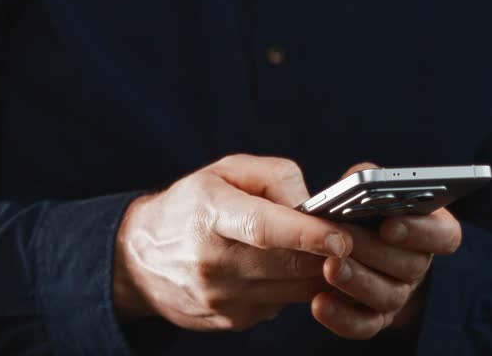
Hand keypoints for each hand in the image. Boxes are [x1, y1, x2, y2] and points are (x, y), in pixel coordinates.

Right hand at [113, 154, 352, 331]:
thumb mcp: (226, 171)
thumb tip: (313, 204)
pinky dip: (295, 287)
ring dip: (319, 272)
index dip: (306, 233)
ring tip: (326, 251)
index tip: (341, 236)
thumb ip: (276, 177)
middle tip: (352, 238)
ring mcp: (223, 298)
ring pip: (294, 290)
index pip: (262, 228)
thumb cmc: (191, 205)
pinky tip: (286, 269)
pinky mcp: (232, 321)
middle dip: (328, 254)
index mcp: (211, 214)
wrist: (139, 258)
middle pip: (288, 264)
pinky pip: (282, 305)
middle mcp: (214, 261)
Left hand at [310, 163, 462, 338]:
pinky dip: (342, 317)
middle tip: (344, 240)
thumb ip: (364, 176)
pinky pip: (363, 326)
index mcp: (425, 228)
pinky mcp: (372, 319)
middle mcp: (417, 264)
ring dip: (358, 281)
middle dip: (375, 251)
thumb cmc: (350, 206)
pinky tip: (319, 302)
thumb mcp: (358, 183)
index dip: (422, 231)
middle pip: (412, 265)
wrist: (324, 244)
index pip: (446, 234)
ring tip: (330, 267)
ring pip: (389, 296)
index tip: (389, 224)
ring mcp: (397, 294)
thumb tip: (362, 179)